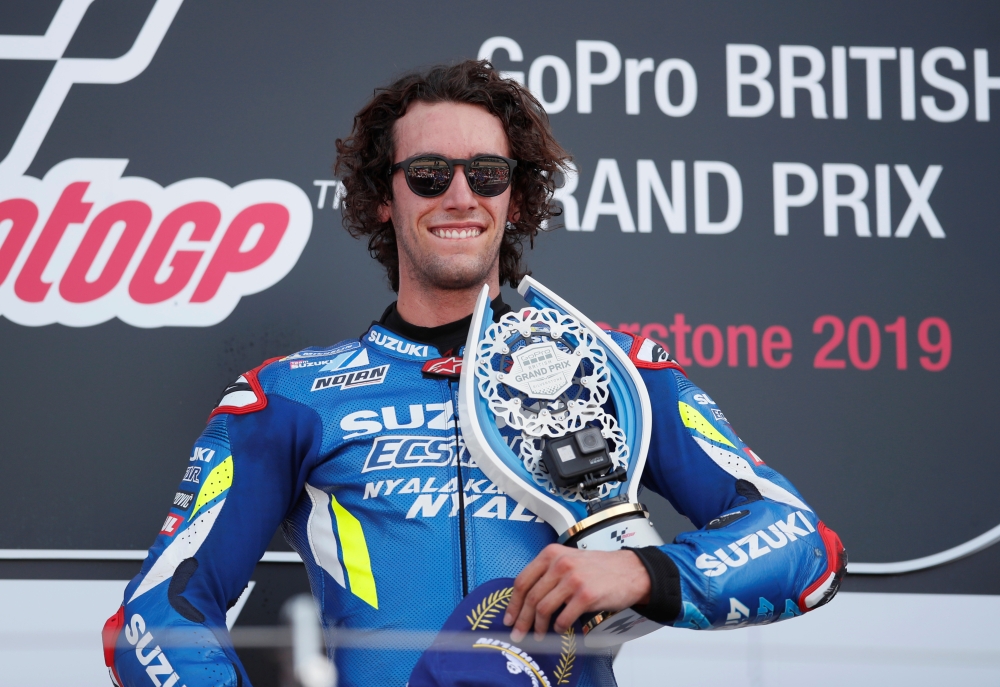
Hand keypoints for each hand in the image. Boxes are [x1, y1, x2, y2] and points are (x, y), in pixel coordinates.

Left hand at [502, 544, 650, 640]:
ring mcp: (572, 579)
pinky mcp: (585, 595)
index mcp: (552, 554)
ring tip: (539, 635)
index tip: (509, 617)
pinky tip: (559, 630)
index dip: (513, 603)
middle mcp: (560, 564)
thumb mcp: (569, 559)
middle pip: (531, 597)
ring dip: (538, 626)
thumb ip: (548, 572)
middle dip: (522, 620)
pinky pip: (563, 618)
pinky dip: (559, 628)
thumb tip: (525, 598)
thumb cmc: (599, 568)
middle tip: (518, 633)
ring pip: (543, 608)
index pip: (523, 580)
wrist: (630, 571)